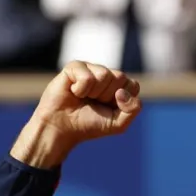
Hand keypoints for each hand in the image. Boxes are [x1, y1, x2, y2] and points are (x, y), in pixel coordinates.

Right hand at [11, 61, 141, 167]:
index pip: (133, 85)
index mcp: (119, 86)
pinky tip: (74, 92)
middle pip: (120, 77)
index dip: (122, 100)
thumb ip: (133, 109)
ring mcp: (90, 68)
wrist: (62, 128)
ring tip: (84, 97)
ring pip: (104, 74)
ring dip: (94, 93)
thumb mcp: (118, 124)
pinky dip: (81, 90)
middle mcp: (106, 74)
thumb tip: (122, 92)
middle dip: (108, 96)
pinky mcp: (74, 67)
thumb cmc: (90, 124)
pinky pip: (87, 77)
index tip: (109, 108)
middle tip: (95, 103)